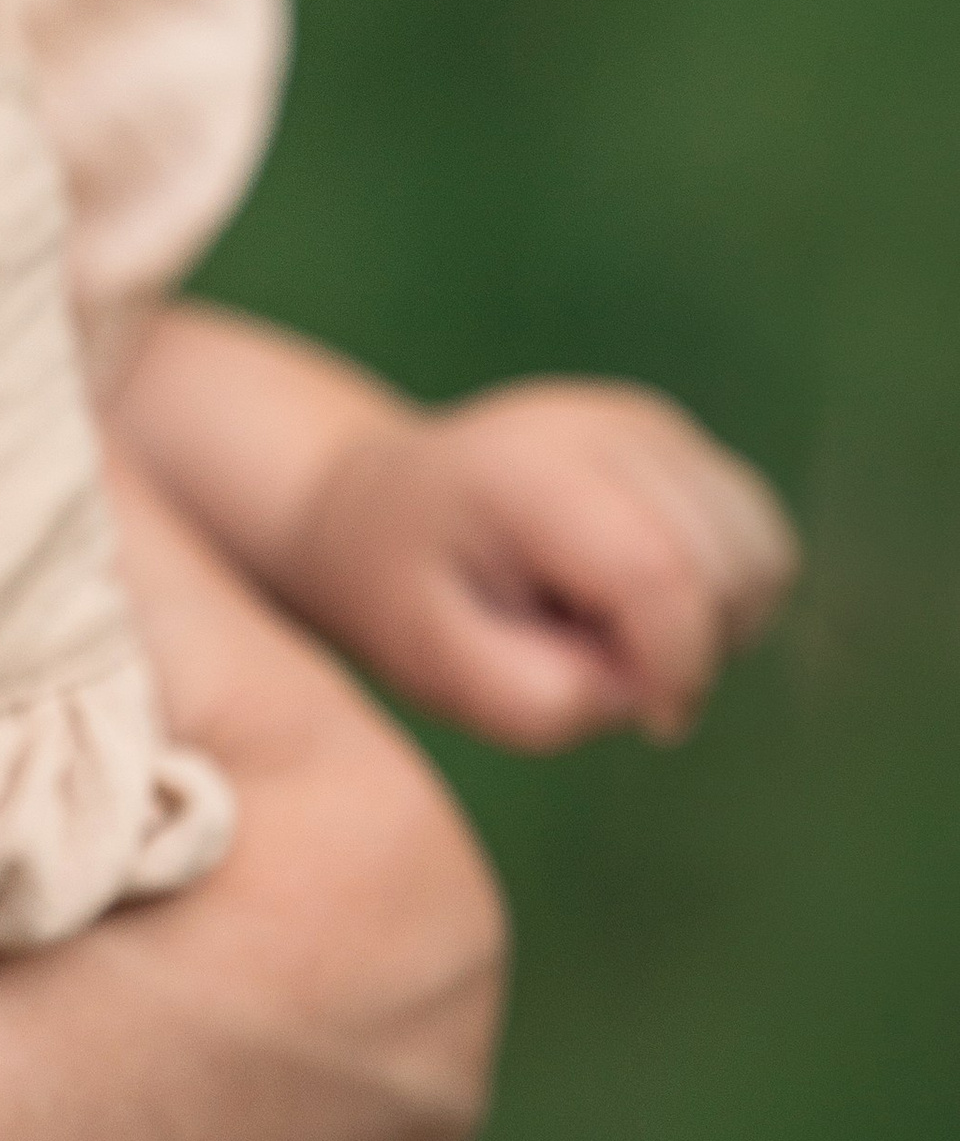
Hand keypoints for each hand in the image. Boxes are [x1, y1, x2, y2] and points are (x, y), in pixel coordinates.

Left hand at [284, 380, 798, 750]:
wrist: (377, 508)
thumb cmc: (407, 596)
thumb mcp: (441, 669)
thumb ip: (543, 699)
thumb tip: (642, 686)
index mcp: (527, 474)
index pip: (659, 571)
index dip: (675, 669)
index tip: (645, 719)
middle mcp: (598, 427)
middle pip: (730, 563)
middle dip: (694, 647)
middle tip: (606, 665)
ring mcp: (644, 422)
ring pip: (763, 546)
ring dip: (720, 618)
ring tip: (620, 629)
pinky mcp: (674, 436)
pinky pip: (757, 531)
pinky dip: (727, 586)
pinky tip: (641, 598)